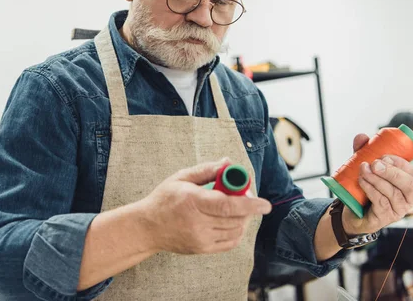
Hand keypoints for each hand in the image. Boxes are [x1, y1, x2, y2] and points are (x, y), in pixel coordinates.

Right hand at [138, 158, 271, 254]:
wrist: (147, 228)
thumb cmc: (164, 199)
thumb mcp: (181, 178)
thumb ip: (206, 170)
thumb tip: (228, 162)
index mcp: (193, 201)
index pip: (228, 206)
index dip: (250, 204)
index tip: (265, 204)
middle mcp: (198, 223)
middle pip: (235, 218)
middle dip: (247, 207)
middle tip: (245, 196)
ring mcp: (200, 239)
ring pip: (235, 231)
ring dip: (243, 219)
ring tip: (236, 208)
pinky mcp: (202, 249)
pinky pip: (230, 242)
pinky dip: (237, 232)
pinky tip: (232, 222)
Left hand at [342, 134, 412, 234]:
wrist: (351, 212)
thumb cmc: (364, 189)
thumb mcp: (365, 169)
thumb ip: (363, 152)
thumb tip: (362, 137)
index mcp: (406, 185)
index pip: (412, 173)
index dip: (400, 163)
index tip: (384, 156)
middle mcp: (407, 199)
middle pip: (409, 185)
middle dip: (392, 172)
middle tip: (374, 163)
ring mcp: (397, 210)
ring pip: (392, 193)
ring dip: (376, 179)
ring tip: (363, 170)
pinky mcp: (384, 218)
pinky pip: (380, 202)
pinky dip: (370, 189)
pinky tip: (362, 181)